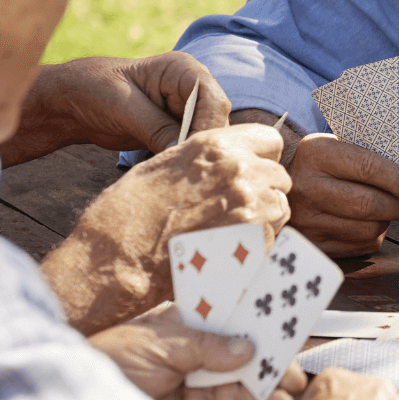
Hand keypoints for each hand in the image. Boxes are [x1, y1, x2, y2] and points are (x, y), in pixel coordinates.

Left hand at [0, 53, 230, 166]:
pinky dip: (181, 160)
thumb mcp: (124, 106)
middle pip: (214, 120)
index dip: (207, 126)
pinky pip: (188, 147)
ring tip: (179, 175)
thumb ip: (156, 127)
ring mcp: (184, 111)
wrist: (70, 102)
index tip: (192, 151)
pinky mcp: (174, 131)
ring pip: (205, 137)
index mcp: (183, 70)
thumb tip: (183, 152)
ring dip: (192, 154)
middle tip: (187, 170)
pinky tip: (172, 173)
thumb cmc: (93, 89)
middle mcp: (191, 90)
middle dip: (202, 144)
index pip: (213, 99)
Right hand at [41, 123, 291, 333]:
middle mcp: (239, 170)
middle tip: (236, 209)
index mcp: (216, 146)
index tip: (252, 170)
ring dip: (264, 218)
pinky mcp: (255, 241)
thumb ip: (206, 159)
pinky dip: (256, 245)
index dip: (263, 157)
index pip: (270, 139)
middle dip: (264, 190)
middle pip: (279, 176)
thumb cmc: (129, 214)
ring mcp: (251, 206)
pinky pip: (273, 238)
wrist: (117, 260)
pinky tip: (227, 250)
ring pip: (281, 207)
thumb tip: (229, 159)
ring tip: (229, 232)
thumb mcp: (165, 166)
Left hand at [89, 304, 305, 399]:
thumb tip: (249, 348)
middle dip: (270, 371)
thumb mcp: (158, 343)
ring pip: (240, 397)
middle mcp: (195, 362)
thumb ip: (206, 346)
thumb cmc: (109, 364)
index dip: (261, 327)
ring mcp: (194, 395)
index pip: (232, 325)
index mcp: (187, 330)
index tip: (290, 332)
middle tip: (295, 380)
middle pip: (243, 365)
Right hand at [286, 134, 398, 255]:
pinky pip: (359, 246)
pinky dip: (374, 236)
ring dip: (389, 222)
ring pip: (368, 229)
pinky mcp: (312, 244)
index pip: (368, 168)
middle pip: (369, 204)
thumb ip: (371, 156)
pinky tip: (370, 223)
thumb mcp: (337, 146)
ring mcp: (307, 219)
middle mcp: (308, 187)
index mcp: (317, 154)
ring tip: (390, 210)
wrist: (279, 185)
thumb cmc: (322, 163)